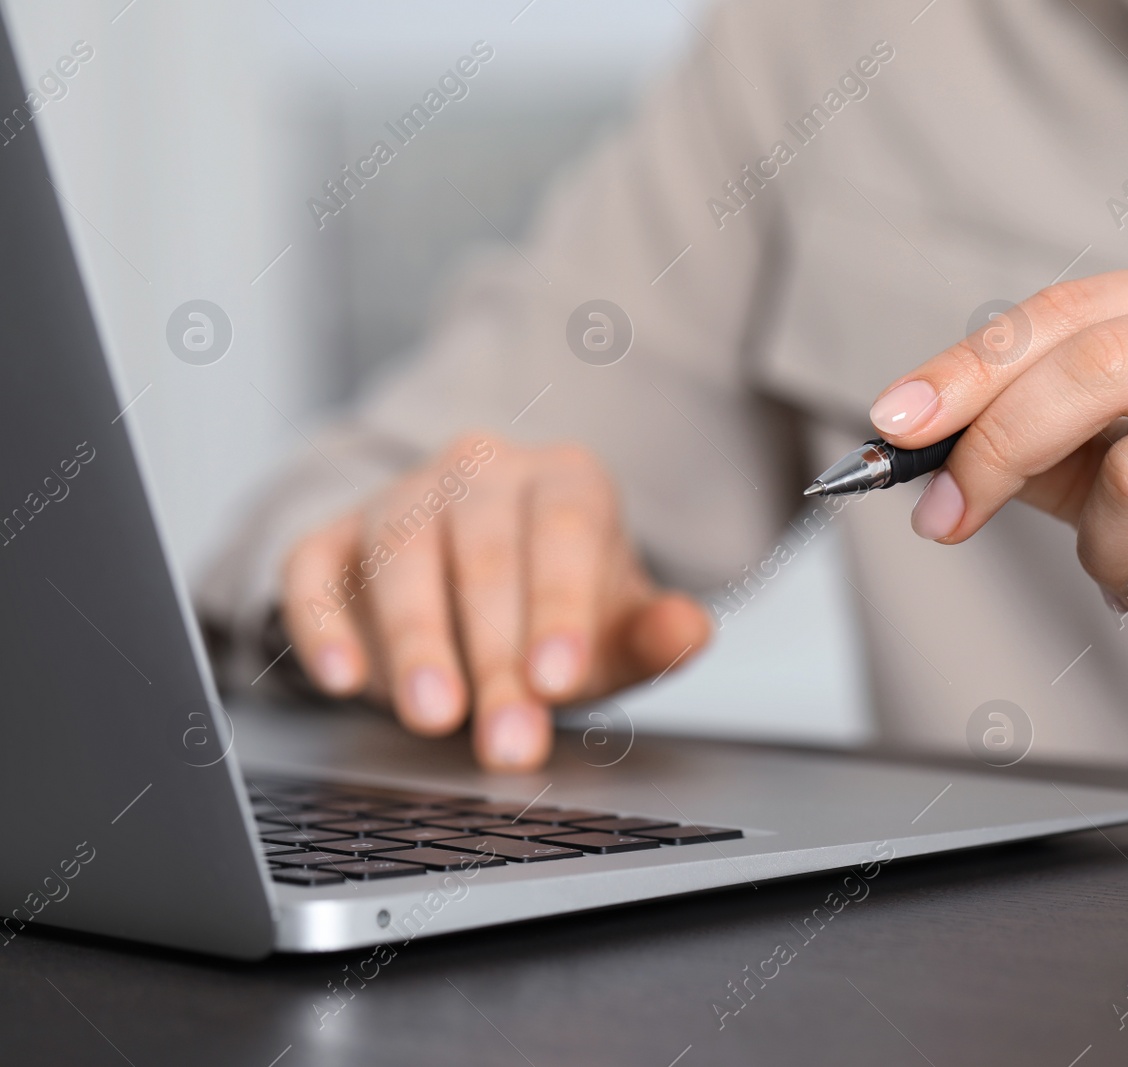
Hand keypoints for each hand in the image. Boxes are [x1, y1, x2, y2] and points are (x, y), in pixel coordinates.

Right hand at [279, 436, 710, 769]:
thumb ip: (654, 635)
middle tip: (507, 741)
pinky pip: (313, 569)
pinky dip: (321, 622)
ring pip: (399, 553)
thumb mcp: (616, 630)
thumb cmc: (558, 614)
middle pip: (483, 554)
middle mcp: (481, 472)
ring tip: (433, 716)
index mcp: (565, 481)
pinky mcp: (331, 536)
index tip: (556, 681)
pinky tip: (343, 679)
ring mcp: (401, 496)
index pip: (564, 530)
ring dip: (416, 642)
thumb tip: (688, 631)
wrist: (483, 596)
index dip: (557, 606)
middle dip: (495, 658)